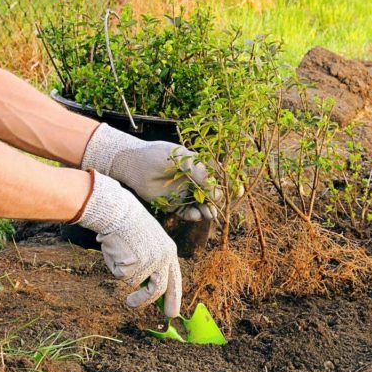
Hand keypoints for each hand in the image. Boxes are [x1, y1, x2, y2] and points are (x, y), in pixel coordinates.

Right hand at [74, 171, 181, 316]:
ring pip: (135, 284)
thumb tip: (148, 289)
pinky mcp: (134, 265)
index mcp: (170, 252)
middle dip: (146, 302)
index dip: (174, 298)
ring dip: (126, 279)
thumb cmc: (130, 226)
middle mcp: (163, 259)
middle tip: (132, 306)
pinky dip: (115, 267)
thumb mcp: (149, 243)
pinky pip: (121, 276)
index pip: (175, 280)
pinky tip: (116, 251)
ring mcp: (149, 263)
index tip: (172, 312)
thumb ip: (152, 264)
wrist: (119, 211)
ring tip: (120, 263)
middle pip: (159, 290)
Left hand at [81, 124, 220, 220]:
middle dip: (217, 202)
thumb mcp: (184, 160)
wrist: (134, 164)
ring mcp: (183, 193)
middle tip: (220, 207)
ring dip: (207, 210)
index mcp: (198, 167)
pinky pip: (187, 213)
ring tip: (209, 214)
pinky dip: (193, 215)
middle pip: (211, 194)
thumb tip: (217, 191)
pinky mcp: (172, 204)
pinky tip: (196, 215)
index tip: (237, 192)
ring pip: (201, 205)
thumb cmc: (159, 156)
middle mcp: (192, 181)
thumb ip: (201, 174)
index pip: (218, 177)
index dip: (228, 186)